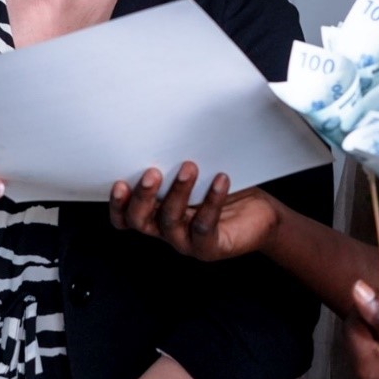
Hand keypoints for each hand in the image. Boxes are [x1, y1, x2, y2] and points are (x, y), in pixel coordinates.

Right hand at [108, 162, 281, 261]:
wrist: (260, 215)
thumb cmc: (223, 190)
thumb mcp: (196, 174)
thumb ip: (176, 162)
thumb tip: (166, 131)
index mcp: (156, 213)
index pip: (126, 216)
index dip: (118, 205)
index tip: (118, 183)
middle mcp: (167, 229)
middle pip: (140, 220)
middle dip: (142, 196)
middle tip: (152, 172)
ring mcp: (186, 241)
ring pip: (171, 220)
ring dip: (178, 192)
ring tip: (190, 167)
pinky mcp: (210, 247)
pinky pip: (205, 226)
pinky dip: (211, 201)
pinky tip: (220, 180)